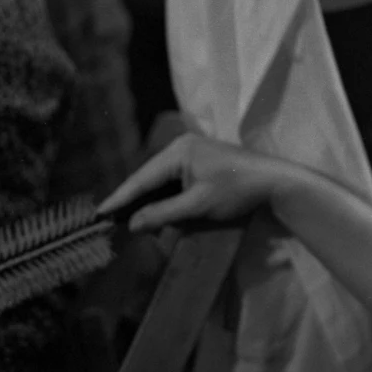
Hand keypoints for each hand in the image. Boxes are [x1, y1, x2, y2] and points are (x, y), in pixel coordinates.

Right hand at [97, 133, 288, 232]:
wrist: (274, 182)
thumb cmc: (236, 190)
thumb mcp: (197, 206)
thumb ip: (162, 214)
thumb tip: (131, 223)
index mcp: (179, 151)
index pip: (141, 178)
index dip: (119, 198)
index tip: (97, 214)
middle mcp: (182, 147)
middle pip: (149, 180)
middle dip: (134, 203)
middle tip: (110, 224)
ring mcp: (193, 154)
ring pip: (162, 183)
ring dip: (152, 204)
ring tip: (132, 224)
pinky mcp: (202, 164)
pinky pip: (175, 183)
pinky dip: (168, 201)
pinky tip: (160, 217)